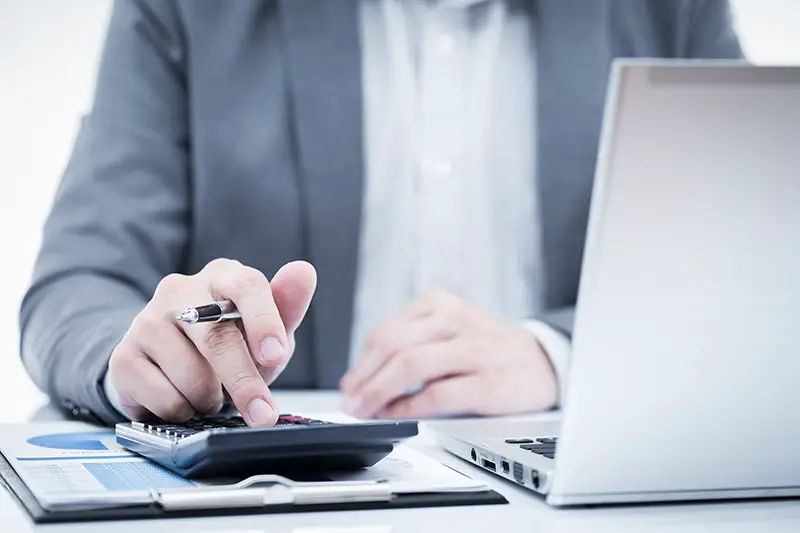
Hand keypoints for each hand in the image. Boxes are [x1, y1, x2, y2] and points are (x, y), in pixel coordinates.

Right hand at [107, 259, 316, 425]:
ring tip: (213, 392)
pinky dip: (184, 410)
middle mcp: (179, 290)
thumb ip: (287, 305)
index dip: (264, 322)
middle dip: (245, 382)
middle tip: (263, 414)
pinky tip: (184, 398)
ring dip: (212, 399)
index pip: (246, 286)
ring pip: (192, 376)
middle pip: (217, 338)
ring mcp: (146, 321)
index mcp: (222, 275)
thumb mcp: (266, 328)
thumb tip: (304, 271)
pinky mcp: (123, 357)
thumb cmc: (230, 339)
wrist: (169, 362)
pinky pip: (165, 399)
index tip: (276, 355)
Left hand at [339, 290, 556, 418]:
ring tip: (367, 411)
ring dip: (379, 392)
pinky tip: (397, 415)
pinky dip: (409, 407)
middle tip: (351, 403)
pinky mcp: (489, 382)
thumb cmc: (489, 352)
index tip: (350, 387)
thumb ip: (409, 348)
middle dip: (364, 379)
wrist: (545, 364)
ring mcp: (475, 350)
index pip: (386, 332)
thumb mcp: (448, 334)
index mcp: (441, 305)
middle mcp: (457, 320)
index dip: (361, 363)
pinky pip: (437, 393)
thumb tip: (360, 379)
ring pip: (411, 363)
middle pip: (393, 344)